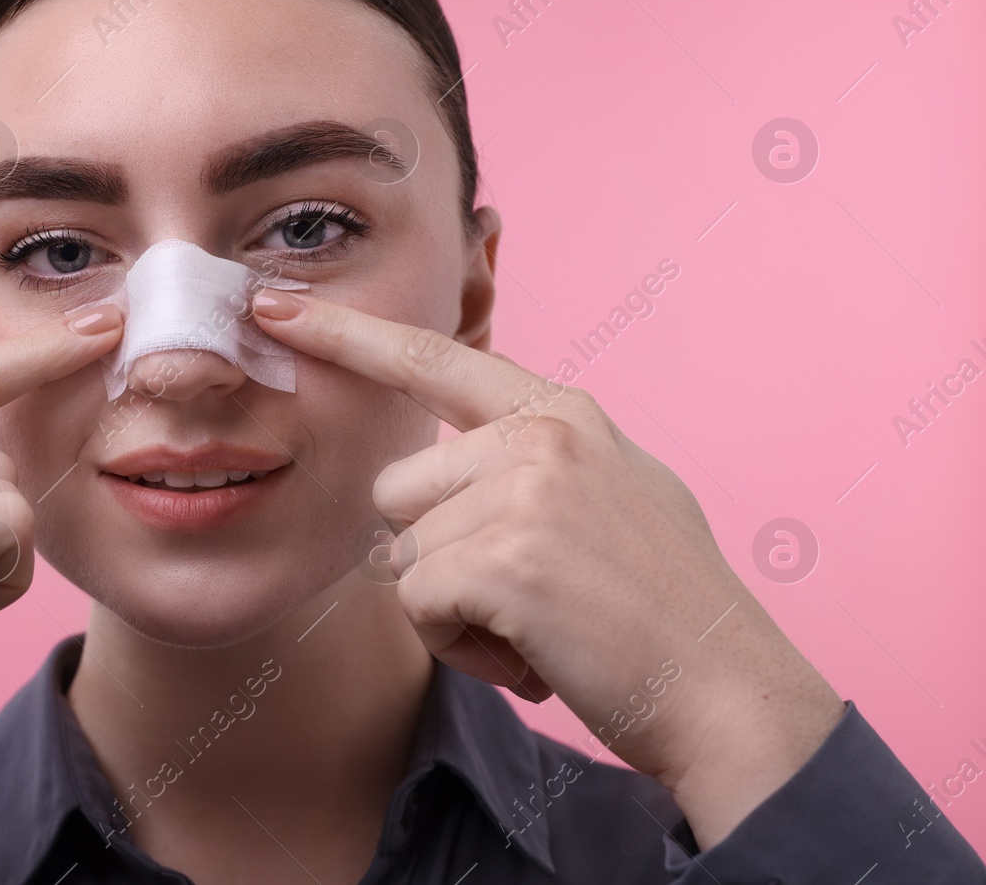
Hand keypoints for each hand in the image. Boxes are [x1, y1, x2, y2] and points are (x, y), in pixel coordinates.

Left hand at [250, 289, 843, 848]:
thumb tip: (459, 450)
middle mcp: (540, 436)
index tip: (271, 306)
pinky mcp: (505, 558)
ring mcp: (523, 491)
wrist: (728, 693)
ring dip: (450, 610)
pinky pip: (417, 605)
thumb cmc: (664, 609)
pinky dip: (460, 646)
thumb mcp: (612, 493)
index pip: (430, 357)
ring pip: (400, 556)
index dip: (344, 333)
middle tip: (524, 596)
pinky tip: (532, 654)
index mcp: (561, 414)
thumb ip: (533, 459)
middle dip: (434, 557)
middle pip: (395, 491)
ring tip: (537, 625)